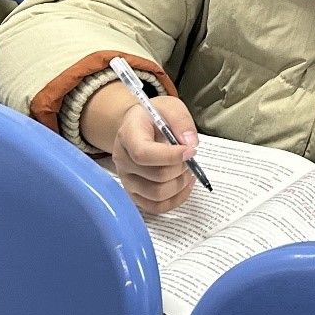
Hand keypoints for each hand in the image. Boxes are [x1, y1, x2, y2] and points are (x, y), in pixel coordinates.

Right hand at [112, 96, 198, 215]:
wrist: (138, 127)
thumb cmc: (155, 116)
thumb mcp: (170, 107)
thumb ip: (181, 121)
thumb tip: (191, 144)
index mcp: (128, 135)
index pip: (143, 153)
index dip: (170, 156)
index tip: (190, 151)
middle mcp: (122, 160)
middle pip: (155, 176)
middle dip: (180, 169)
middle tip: (191, 158)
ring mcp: (127, 180)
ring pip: (157, 194)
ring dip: (180, 185)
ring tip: (189, 171)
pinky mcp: (134, 193)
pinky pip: (156, 207)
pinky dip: (176, 199)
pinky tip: (185, 185)